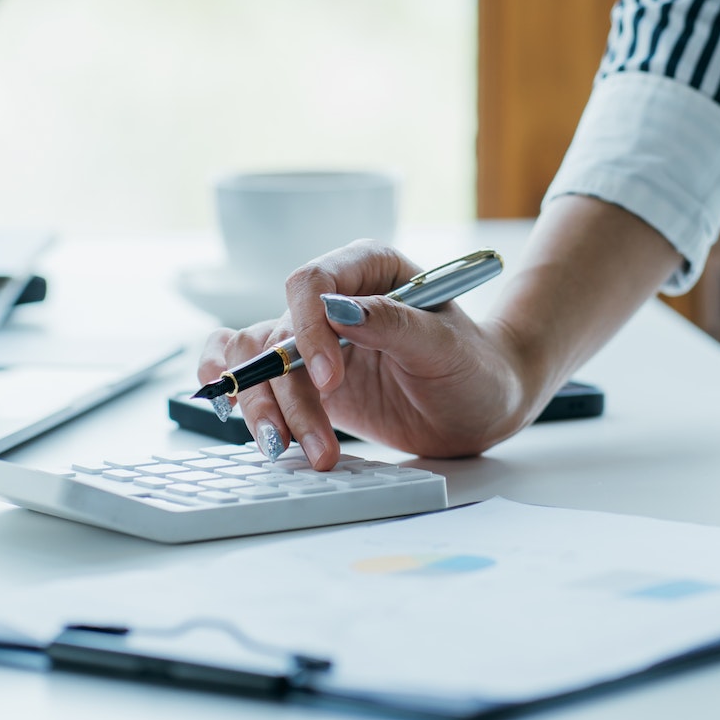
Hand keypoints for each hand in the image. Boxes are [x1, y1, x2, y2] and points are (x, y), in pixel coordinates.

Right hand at [194, 241, 543, 469]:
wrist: (480, 408)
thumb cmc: (474, 367)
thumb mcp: (445, 346)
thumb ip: (393, 323)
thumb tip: (338, 309)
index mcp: (370, 270)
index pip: (312, 282)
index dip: (308, 329)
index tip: (327, 380)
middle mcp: (335, 300)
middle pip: (280, 332)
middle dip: (285, 391)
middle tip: (310, 442)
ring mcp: (316, 341)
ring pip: (261, 362)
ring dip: (263, 408)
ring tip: (288, 450)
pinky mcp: (306, 379)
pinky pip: (259, 380)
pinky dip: (245, 398)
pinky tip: (239, 418)